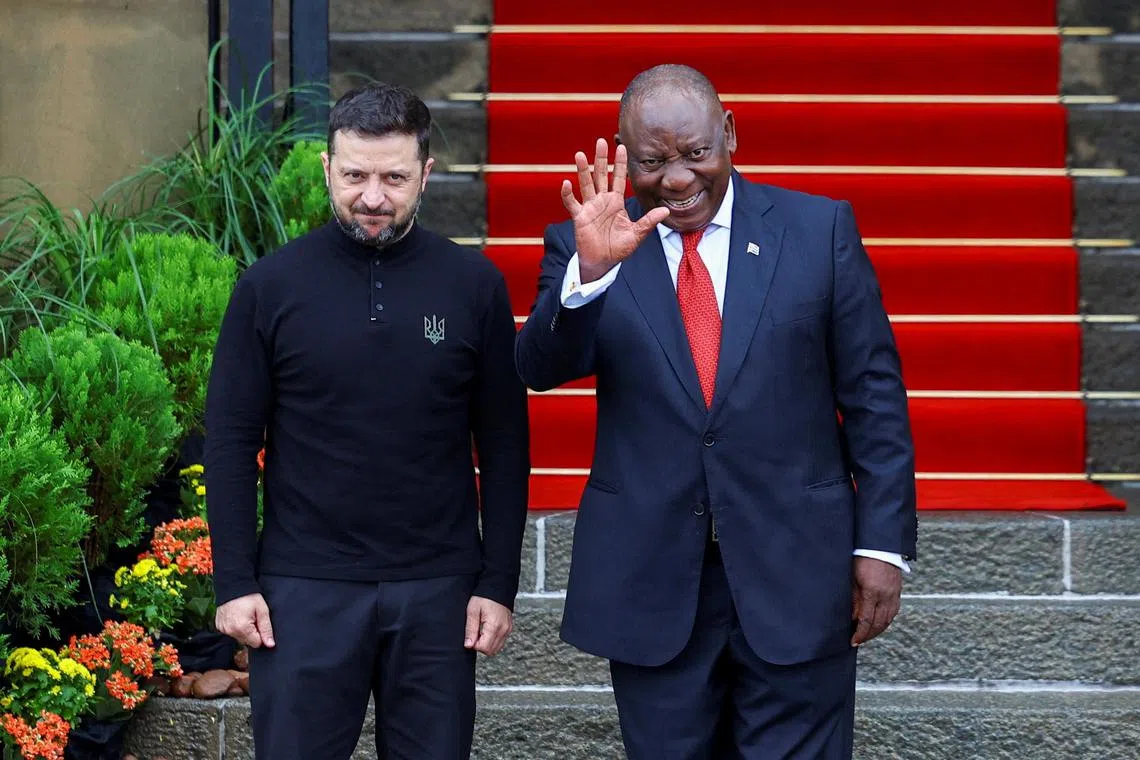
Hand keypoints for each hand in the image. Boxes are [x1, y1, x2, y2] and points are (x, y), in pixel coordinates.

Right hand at [215, 593, 275, 648]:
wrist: (233, 585)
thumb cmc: (249, 597)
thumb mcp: (262, 611)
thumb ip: (266, 629)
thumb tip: (270, 644)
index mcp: (242, 628)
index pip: (256, 643)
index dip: (261, 634)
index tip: (259, 622)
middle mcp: (230, 631)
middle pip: (247, 641)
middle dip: (252, 632)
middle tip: (252, 618)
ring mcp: (223, 629)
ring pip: (239, 637)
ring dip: (243, 630)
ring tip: (244, 616)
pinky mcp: (219, 626)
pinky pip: (231, 632)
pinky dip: (235, 627)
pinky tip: (237, 616)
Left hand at [464, 596, 512, 655]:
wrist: (497, 587)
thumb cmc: (484, 597)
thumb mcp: (472, 611)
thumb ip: (470, 629)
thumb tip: (468, 645)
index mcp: (494, 626)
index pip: (484, 648)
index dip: (474, 645)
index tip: (471, 636)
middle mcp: (503, 630)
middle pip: (491, 651)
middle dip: (480, 646)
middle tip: (475, 634)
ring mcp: (508, 630)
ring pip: (496, 648)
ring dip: (487, 645)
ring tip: (481, 632)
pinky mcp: (509, 628)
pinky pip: (501, 642)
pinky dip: (493, 641)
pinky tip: (487, 631)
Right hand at [561, 138, 669, 282]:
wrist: (602, 263)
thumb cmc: (618, 248)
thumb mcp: (637, 234)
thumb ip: (649, 221)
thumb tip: (667, 210)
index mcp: (616, 202)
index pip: (619, 178)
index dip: (620, 163)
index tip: (621, 147)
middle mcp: (602, 201)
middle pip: (601, 175)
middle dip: (600, 159)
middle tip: (600, 141)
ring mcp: (590, 208)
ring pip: (586, 185)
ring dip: (582, 170)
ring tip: (579, 155)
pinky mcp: (580, 217)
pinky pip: (572, 204)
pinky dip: (568, 194)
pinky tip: (566, 183)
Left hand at [850, 557, 901, 646]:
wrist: (880, 546)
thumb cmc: (862, 558)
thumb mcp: (852, 578)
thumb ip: (852, 598)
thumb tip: (850, 617)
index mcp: (872, 592)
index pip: (866, 620)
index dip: (859, 633)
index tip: (853, 641)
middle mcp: (885, 596)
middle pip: (879, 623)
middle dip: (868, 635)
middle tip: (859, 641)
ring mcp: (894, 594)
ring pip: (888, 620)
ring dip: (878, 631)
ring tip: (867, 636)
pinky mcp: (898, 592)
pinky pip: (893, 612)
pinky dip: (885, 621)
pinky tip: (878, 624)